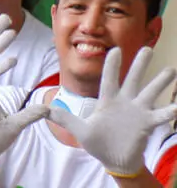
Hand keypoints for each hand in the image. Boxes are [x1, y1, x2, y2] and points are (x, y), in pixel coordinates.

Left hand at [47, 47, 176, 176]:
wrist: (113, 159)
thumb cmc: (98, 142)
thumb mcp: (79, 130)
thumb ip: (64, 118)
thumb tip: (45, 108)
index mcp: (108, 101)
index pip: (109, 79)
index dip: (111, 65)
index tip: (114, 49)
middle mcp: (125, 102)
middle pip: (133, 80)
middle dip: (140, 65)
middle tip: (147, 48)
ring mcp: (138, 112)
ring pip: (150, 93)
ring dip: (160, 82)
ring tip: (170, 71)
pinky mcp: (147, 124)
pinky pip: (160, 116)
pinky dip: (169, 111)